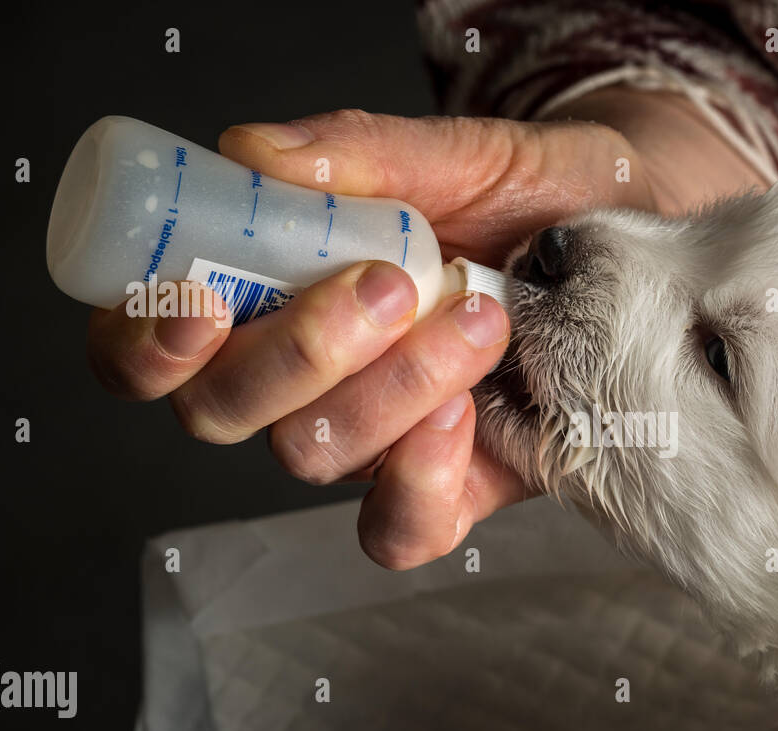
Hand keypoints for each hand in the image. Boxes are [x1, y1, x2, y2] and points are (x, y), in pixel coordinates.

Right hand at [86, 99, 767, 567]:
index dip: (143, 343)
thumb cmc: (536, 193)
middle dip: (299, 354)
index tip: (198, 302)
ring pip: (313, 457)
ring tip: (480, 315)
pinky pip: (397, 529)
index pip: (144, 346)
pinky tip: (463, 418)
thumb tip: (257, 153)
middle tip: (390, 284)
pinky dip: (416, 484)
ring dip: (388, 391)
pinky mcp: (445, 488)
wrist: (634, 240)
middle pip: (225, 411)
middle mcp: (301, 378)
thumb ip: (365, 155)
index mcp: (266, 292)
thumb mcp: (462, 155)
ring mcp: (370, 439)